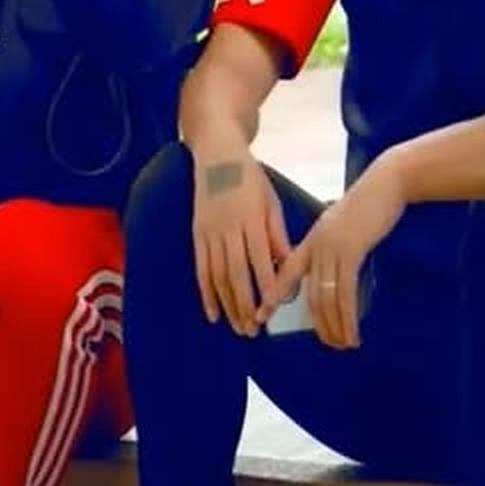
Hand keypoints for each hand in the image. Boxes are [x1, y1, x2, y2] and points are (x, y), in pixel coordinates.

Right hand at [190, 141, 290, 338]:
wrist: (216, 155)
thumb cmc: (251, 178)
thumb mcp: (271, 201)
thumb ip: (277, 235)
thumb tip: (287, 266)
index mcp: (252, 218)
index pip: (260, 259)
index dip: (266, 285)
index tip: (272, 308)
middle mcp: (229, 227)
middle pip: (236, 273)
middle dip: (245, 304)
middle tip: (253, 330)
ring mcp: (209, 231)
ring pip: (217, 276)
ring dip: (227, 305)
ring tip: (237, 327)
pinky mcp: (196, 234)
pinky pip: (200, 269)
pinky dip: (206, 293)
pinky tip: (212, 313)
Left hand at [263, 155, 405, 349]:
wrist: (385, 185)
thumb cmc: (367, 203)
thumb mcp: (341, 224)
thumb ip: (332, 244)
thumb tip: (333, 266)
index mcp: (311, 240)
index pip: (285, 272)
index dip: (272, 296)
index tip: (260, 315)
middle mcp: (316, 246)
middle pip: (308, 294)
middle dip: (318, 323)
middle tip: (327, 344)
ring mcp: (331, 249)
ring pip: (325, 298)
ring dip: (334, 326)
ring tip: (343, 344)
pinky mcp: (350, 253)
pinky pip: (345, 294)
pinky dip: (348, 318)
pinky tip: (353, 332)